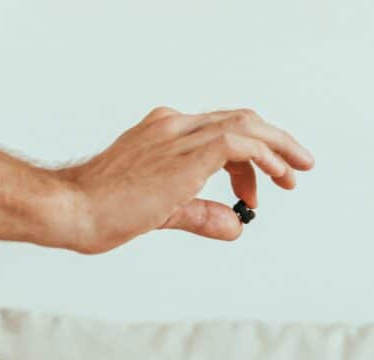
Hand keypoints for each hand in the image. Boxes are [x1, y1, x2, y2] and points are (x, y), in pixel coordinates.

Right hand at [55, 106, 313, 252]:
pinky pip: (239, 142)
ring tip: (296, 173)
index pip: (220, 131)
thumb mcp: (166, 214)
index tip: (256, 192)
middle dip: (274, 144)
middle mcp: (173, 126)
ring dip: (277, 148)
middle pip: (239, 120)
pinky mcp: (186, 153)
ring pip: (245, 125)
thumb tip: (236, 226)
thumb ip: (202, 215)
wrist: (75, 209)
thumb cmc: (106, 212)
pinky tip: (277, 176)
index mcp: (164, 133)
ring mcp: (178, 135)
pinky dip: (264, 156)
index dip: (249, 159)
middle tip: (298, 169)